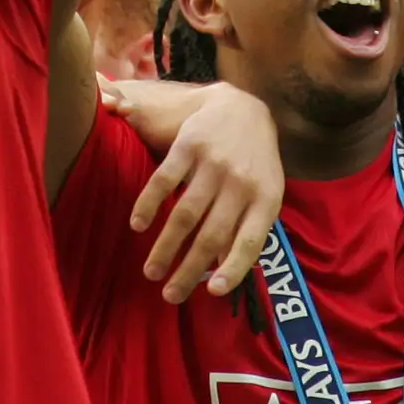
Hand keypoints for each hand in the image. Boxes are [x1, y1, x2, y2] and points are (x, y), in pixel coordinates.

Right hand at [106, 79, 282, 302]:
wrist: (244, 107)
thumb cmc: (255, 162)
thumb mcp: (266, 192)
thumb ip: (249, 228)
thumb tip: (226, 274)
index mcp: (265, 198)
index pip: (250, 241)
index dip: (232, 268)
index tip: (213, 292)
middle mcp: (240, 183)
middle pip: (211, 235)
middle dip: (188, 270)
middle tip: (170, 296)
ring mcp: (214, 163)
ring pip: (185, 214)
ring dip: (165, 248)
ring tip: (151, 272)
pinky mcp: (189, 146)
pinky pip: (164, 180)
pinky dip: (148, 204)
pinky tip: (138, 225)